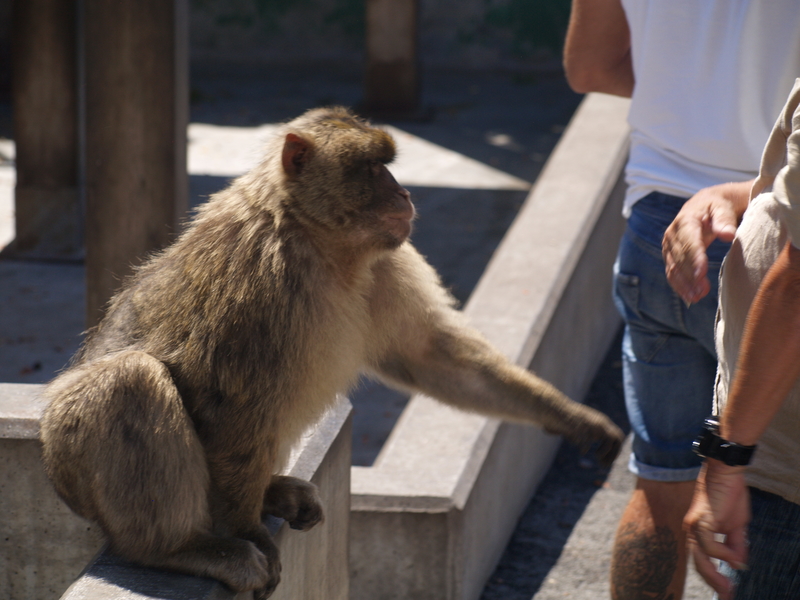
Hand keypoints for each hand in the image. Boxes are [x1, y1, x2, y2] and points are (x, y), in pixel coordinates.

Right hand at [662, 182, 749, 303]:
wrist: (704, 204)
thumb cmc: (717, 206)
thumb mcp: (723, 208)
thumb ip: (725, 220)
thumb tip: (728, 235)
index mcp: (686, 220)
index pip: (689, 242)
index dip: (694, 258)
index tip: (701, 273)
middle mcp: (672, 233)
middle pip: (680, 258)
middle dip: (690, 276)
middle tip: (702, 292)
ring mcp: (669, 245)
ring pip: (674, 268)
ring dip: (684, 284)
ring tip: (697, 297)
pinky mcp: (670, 255)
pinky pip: (672, 272)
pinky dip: (679, 286)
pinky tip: (690, 296)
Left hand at [684, 460, 749, 599]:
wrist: (726, 473)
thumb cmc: (729, 496)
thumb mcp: (736, 526)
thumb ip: (735, 545)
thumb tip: (739, 565)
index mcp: (698, 532)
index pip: (701, 560)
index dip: (713, 578)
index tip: (726, 592)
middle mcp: (692, 530)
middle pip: (698, 564)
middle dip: (713, 582)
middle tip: (727, 595)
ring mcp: (694, 526)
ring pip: (700, 558)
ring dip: (715, 574)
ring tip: (729, 585)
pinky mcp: (700, 521)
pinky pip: (709, 546)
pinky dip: (723, 554)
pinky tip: (734, 555)